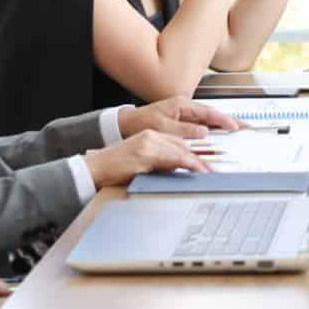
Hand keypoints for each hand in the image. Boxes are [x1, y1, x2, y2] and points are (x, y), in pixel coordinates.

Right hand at [85, 130, 214, 188]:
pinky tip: (196, 169)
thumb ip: (160, 164)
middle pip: (183, 144)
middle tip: (215, 170)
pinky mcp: (144, 153)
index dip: (196, 152)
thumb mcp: (143, 164)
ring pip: (180, 150)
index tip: (209, 163)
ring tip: (209, 172)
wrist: (93, 169)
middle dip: (201, 157)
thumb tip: (178, 171)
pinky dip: (186, 163)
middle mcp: (151, 136)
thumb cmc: (115, 169)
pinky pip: (171, 157)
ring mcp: (148, 143)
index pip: (179, 142)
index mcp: (151, 136)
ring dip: (197, 162)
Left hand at [123, 97, 241, 138]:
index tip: (235, 127)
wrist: (125, 124)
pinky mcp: (181, 121)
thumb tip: (204, 132)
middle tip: (246, 127)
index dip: (224, 120)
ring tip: (238, 132)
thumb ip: (184, 130)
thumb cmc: (140, 122)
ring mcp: (183, 113)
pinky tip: (219, 136)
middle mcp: (185, 107)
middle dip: (229, 121)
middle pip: (212, 114)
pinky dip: (212, 130)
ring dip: (222, 126)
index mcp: (181, 104)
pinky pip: (201, 125)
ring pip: (208, 120)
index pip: (208, 112)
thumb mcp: (162, 127)